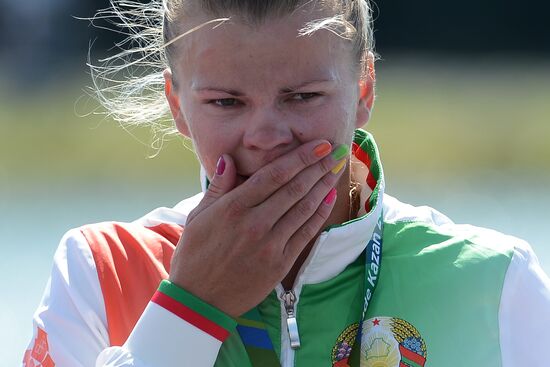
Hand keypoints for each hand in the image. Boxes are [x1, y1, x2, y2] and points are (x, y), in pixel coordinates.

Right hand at [168, 140, 346, 316]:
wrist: (199, 299)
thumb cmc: (195, 255)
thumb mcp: (198, 216)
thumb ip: (218, 187)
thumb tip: (228, 158)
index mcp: (233, 208)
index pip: (273, 175)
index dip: (299, 157)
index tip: (318, 144)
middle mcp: (254, 223)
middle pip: (294, 188)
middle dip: (318, 166)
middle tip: (337, 149)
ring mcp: (270, 244)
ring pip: (303, 208)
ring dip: (323, 186)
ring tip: (336, 168)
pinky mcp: (280, 263)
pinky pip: (305, 233)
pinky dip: (319, 214)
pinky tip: (329, 197)